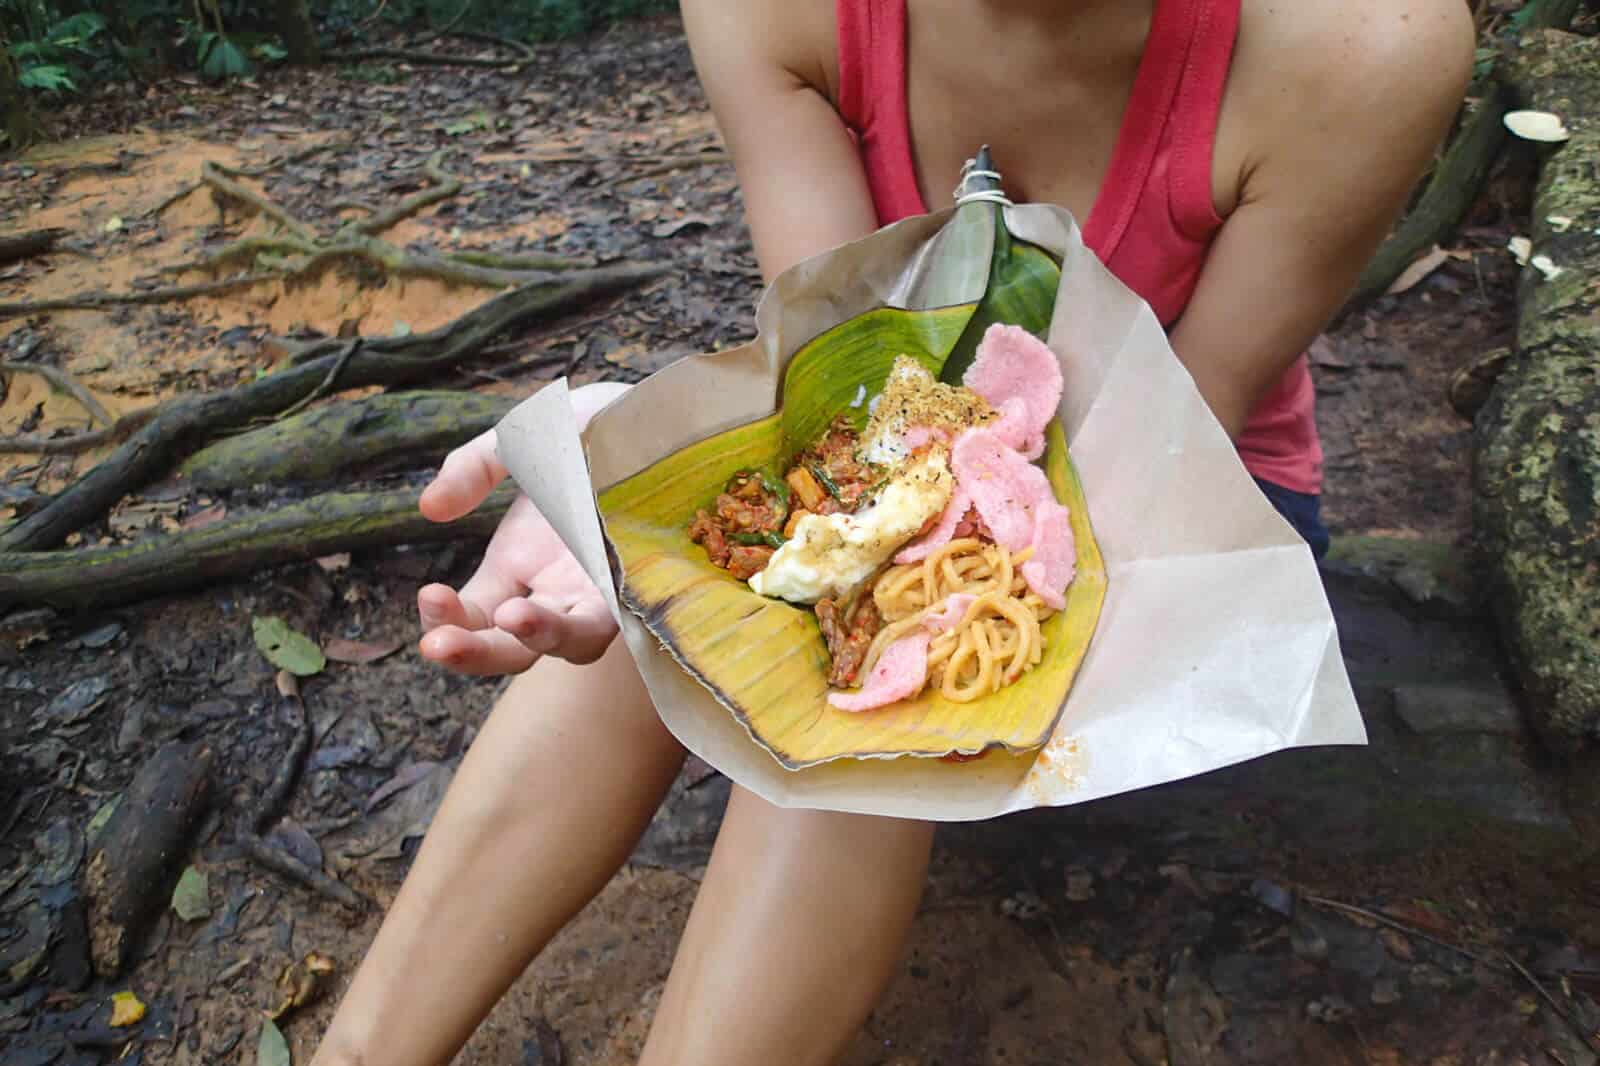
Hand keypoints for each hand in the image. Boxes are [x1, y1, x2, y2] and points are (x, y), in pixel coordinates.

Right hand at [415, 383, 629, 675]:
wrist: (668, 409)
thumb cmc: (591, 429)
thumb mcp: (523, 438)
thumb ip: (475, 467)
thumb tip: (429, 510)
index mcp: (520, 565)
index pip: (475, 616)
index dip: (448, 618)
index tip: (430, 594)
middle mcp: (562, 589)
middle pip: (514, 649)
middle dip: (477, 651)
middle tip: (440, 645)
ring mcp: (609, 589)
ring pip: (573, 643)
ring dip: (540, 637)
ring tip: (515, 617)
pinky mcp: (654, 580)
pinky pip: (632, 616)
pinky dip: (606, 613)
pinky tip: (591, 598)